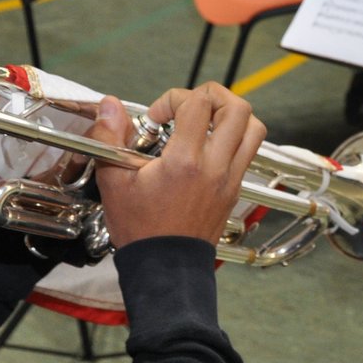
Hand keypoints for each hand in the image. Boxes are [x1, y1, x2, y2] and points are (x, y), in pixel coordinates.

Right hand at [87, 86, 265, 248]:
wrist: (165, 267)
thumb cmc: (141, 230)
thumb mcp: (114, 183)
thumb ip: (109, 138)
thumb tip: (110, 106)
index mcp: (186, 162)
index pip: (197, 104)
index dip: (175, 98)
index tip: (158, 117)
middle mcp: (215, 167)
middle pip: (237, 109)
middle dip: (212, 96)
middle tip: (189, 105)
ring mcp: (230, 178)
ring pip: (253, 129)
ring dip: (231, 115)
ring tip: (205, 119)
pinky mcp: (235, 189)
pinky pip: (249, 151)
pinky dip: (235, 137)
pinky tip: (209, 144)